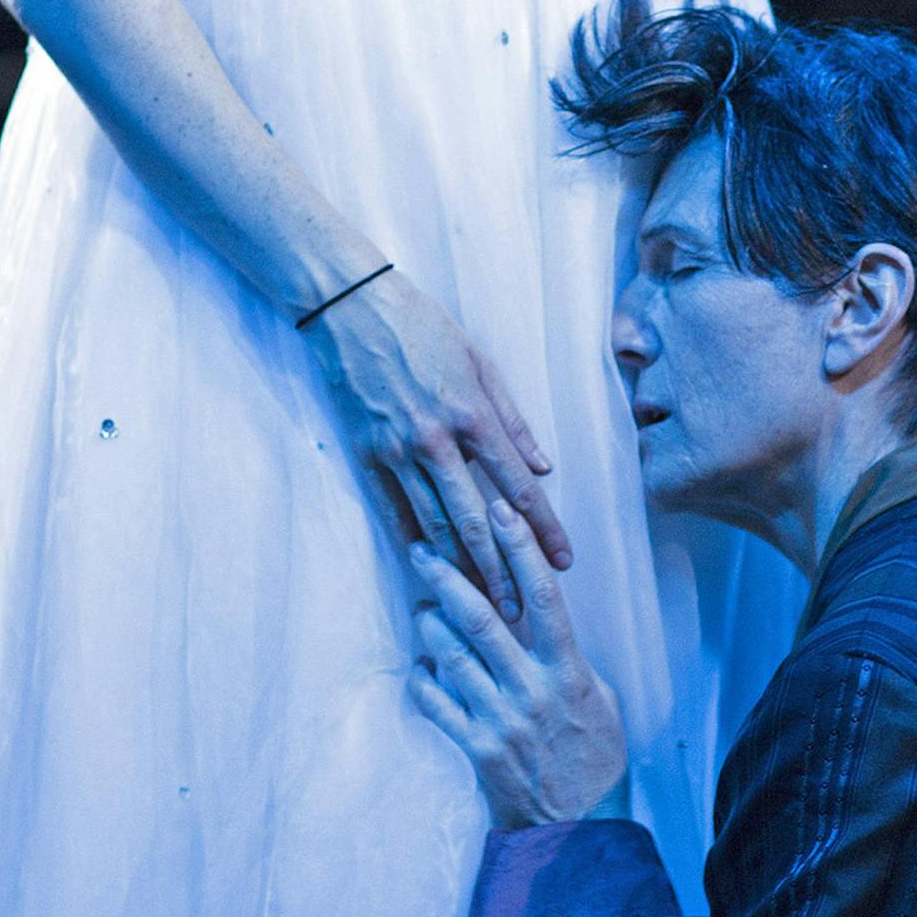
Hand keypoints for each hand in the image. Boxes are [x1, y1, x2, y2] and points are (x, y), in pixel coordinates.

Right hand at [304, 270, 572, 617]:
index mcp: (473, 415)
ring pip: (436, 524)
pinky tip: (431, 569)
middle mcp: (437, 440)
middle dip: (504, 568)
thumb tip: (542, 468)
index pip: (518, 486)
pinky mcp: (367, 454)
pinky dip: (416, 542)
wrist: (351, 308)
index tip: (565, 560)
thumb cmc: (424, 328)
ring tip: (482, 602)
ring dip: (462, 568)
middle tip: (522, 608)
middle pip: (478, 520)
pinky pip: (395, 510)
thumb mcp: (481, 363)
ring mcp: (398, 451)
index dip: (545, 528)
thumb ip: (513, 420)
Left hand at [406, 501, 626, 827]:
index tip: (503, 512)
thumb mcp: (600, 701)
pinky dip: (423, 677)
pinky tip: (422, 664)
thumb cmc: (593, 760)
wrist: (576, 827)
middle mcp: (532, 692)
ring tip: (422, 604)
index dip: (522, 552)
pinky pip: (436, 702)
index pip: (546, 599)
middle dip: (448, 578)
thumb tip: (548, 625)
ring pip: (452, 655)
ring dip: (430, 623)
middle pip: (483, 620)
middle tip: (422, 549)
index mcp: (569, 673)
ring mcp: (500, 720)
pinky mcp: (475, 749)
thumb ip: (572, 661)